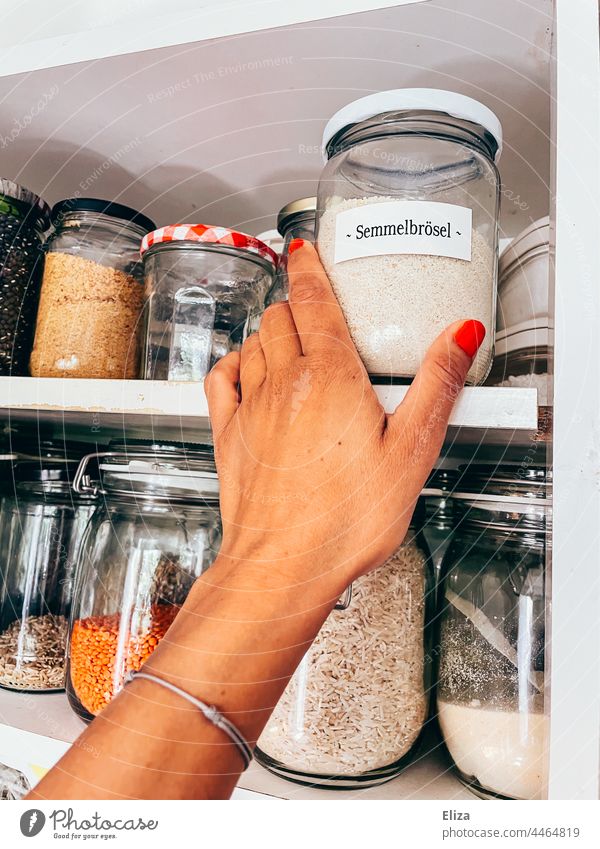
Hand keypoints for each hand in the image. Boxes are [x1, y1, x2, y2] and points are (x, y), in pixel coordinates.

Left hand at [205, 240, 484, 595]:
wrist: (283, 566)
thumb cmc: (345, 518)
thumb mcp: (411, 450)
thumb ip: (435, 385)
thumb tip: (459, 333)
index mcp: (329, 377)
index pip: (314, 301)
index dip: (310, 268)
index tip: (305, 248)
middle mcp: (283, 382)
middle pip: (281, 317)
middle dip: (297, 301)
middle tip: (313, 301)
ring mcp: (251, 408)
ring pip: (252, 342)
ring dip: (270, 330)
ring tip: (288, 334)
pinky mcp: (229, 436)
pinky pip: (220, 378)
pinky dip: (233, 362)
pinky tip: (244, 368)